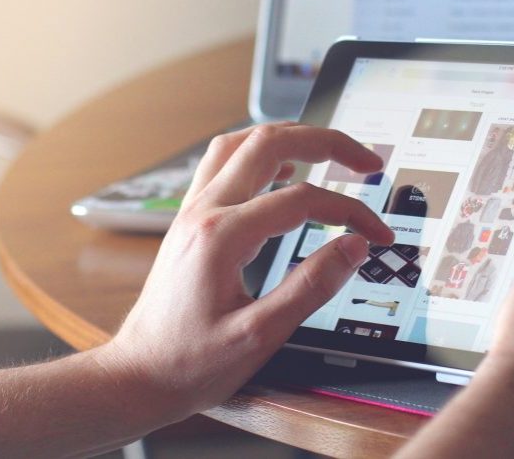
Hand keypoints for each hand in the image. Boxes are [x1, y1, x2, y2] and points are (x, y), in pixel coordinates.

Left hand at [100, 123, 393, 425]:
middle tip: (365, 161)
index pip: (301, 200)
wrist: (138, 375)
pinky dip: (259, 154)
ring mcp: (192, 211)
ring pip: (241, 143)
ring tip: (327, 150)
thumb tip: (352, 248)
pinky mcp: (190, 220)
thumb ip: (310, 288)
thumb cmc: (189, 362)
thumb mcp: (259, 336)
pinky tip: (281, 170)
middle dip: (325, 142)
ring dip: (289, 137)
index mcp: (221, 236)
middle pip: (268, 143)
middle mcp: (203, 211)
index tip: (376, 233)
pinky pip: (223, 163)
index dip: (349, 210)